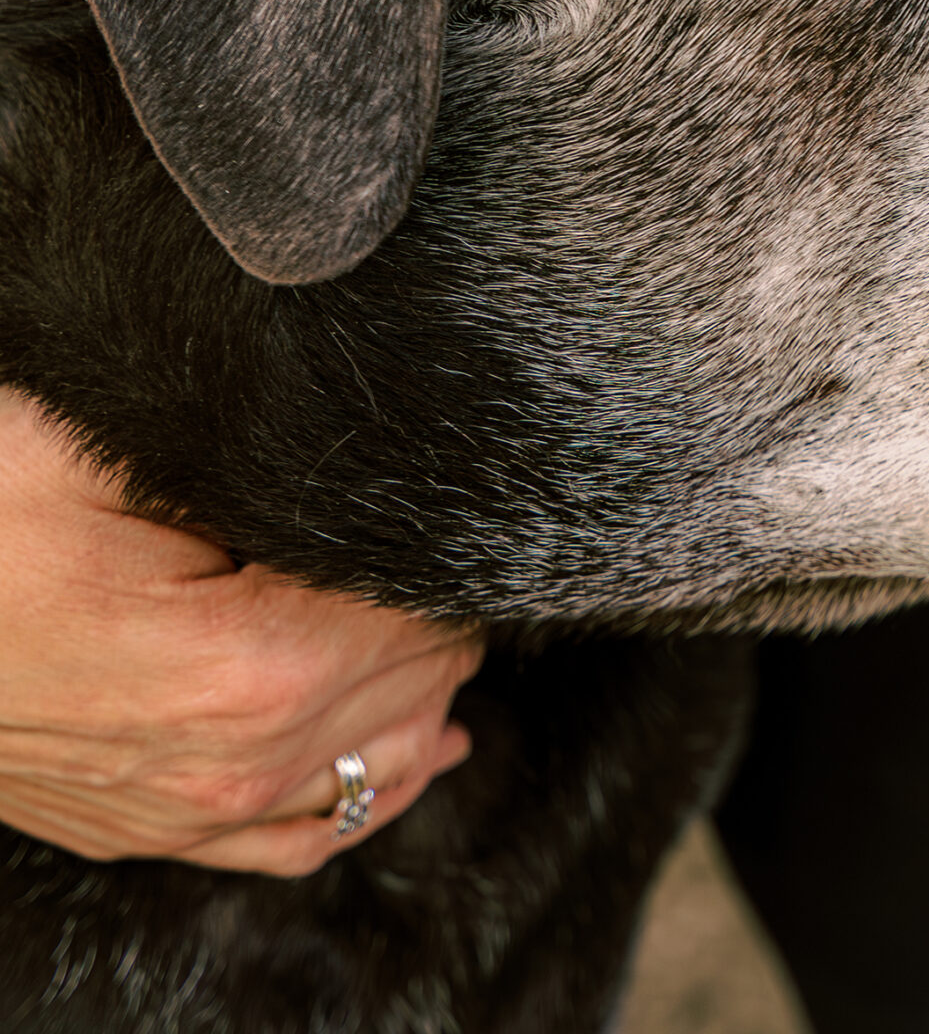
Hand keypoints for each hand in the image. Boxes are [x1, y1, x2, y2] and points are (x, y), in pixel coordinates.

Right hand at [0, 388, 481, 874]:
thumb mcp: (112, 453)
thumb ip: (252, 464)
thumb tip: (359, 455)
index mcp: (245, 668)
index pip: (416, 616)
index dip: (443, 554)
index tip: (447, 502)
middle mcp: (231, 765)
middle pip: (412, 689)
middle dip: (443, 616)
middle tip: (441, 542)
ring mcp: (185, 817)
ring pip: (374, 771)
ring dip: (425, 695)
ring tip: (452, 627)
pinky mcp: (147, 832)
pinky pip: (299, 839)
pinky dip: (370, 793)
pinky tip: (421, 752)